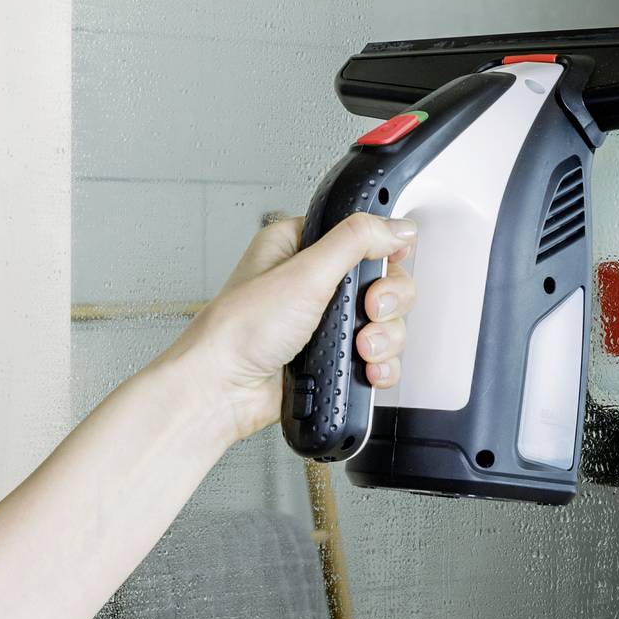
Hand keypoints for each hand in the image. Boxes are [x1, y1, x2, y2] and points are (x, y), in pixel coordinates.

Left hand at [166, 212, 419, 442]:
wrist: (222, 392)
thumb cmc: (238, 331)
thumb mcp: (304, 272)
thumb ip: (356, 241)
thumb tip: (396, 226)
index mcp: (300, 247)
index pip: (363, 236)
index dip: (385, 251)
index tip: (387, 266)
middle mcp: (313, 281)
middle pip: (383, 281)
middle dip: (386, 302)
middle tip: (369, 311)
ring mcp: (323, 322)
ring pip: (384, 322)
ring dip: (383, 338)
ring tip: (360, 348)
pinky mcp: (330, 356)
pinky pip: (376, 355)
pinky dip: (379, 364)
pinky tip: (367, 368)